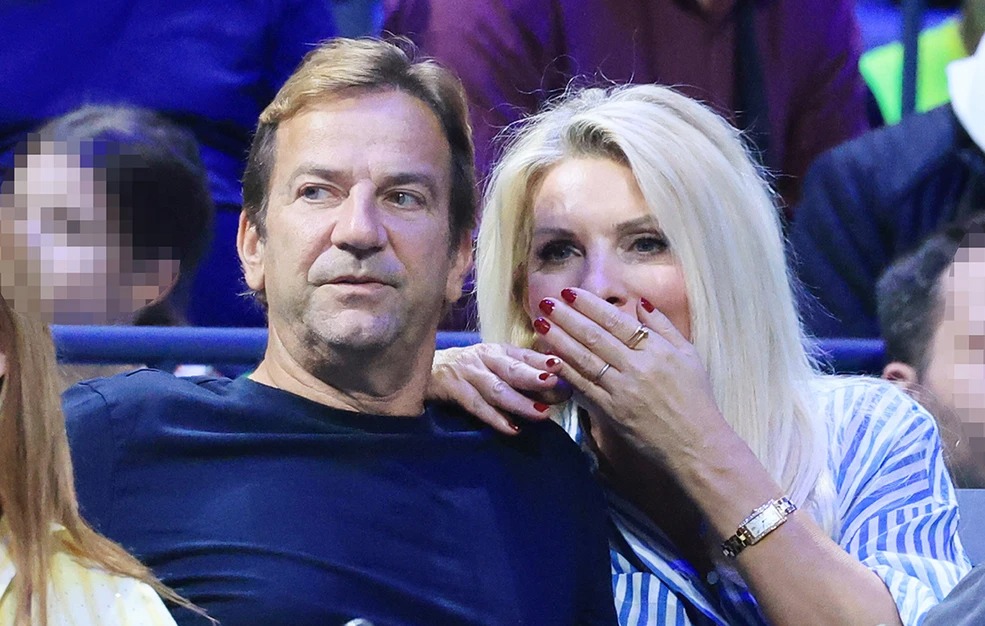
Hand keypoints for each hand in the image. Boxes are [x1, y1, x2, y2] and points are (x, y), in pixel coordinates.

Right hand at [429, 343, 571, 434]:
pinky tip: (512, 428)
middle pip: (512, 368)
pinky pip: (476, 406)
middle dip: (534, 376)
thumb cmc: (467, 370)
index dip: (543, 360)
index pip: (525, 355)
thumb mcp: (493, 365)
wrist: (422, 368)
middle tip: (555, 384)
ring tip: (542, 413)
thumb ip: (521, 373)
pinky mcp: (452, 389)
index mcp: (498, 350)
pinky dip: (494, 418)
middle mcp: (484, 358)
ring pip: (496, 389)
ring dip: (520, 402)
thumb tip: (559, 386)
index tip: (563, 366)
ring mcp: (468, 373)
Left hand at [531, 288, 728, 467]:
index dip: (590, 305)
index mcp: (656, 350)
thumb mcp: (688, 355)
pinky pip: (584, 387)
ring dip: (559, 340)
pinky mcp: (611, 412)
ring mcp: (622, 390)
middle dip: (567, 317)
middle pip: (595, 337)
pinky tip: (549, 359)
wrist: (695, 443)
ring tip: (541, 324)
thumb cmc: (695, 398)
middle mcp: (637, 367)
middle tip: (547, 302)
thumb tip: (640, 303)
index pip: (616, 321)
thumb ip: (663, 327)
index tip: (570, 292)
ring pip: (584, 360)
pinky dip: (565, 372)